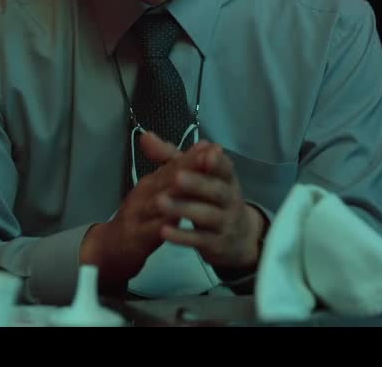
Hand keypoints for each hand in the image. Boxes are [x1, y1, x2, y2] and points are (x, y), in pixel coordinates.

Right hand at [80, 132, 219, 288]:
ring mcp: (138, 214)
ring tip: (194, 181)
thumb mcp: (156, 193)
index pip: (173, 166)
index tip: (214, 146)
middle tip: (209, 156)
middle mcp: (144, 193)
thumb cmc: (140, 217)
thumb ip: (173, 174)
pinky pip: (151, 230)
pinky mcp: (135, 236)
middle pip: (168, 179)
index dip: (193, 156)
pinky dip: (163, 224)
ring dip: (176, 191)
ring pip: (159, 201)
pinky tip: (176, 220)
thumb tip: (200, 151)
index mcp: (151, 182)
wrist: (113, 247)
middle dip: (189, 167)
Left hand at [155, 138, 265, 271]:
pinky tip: (163, 231)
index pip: (225, 168)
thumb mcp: (196, 177)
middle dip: (198, 183)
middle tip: (177, 177)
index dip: (217, 162)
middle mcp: (230, 200)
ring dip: (183, 209)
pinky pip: (200, 239)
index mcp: (226, 179)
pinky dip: (182, 236)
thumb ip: (172, 158)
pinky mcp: (217, 244)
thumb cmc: (210, 200)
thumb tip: (145, 136)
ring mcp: (225, 223)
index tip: (206, 154)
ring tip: (160, 202)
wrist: (236, 239)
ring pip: (206, 215)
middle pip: (217, 191)